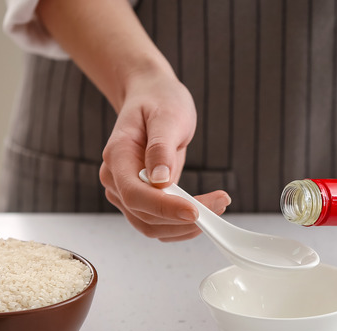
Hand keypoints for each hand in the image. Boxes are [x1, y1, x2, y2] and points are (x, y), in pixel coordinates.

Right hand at [99, 70, 230, 241]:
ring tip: (219, 204)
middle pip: (145, 216)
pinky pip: (159, 223)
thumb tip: (159, 180)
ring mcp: (126, 192)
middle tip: (221, 203)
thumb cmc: (159, 102)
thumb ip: (161, 148)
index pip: (135, 194)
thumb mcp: (167, 116)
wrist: (152, 98)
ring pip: (152, 226)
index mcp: (117, 156)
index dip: (165, 208)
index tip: (196, 211)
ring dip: (186, 227)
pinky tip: (206, 211)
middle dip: (184, 219)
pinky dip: (182, 225)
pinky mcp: (142, 199)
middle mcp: (116, 179)